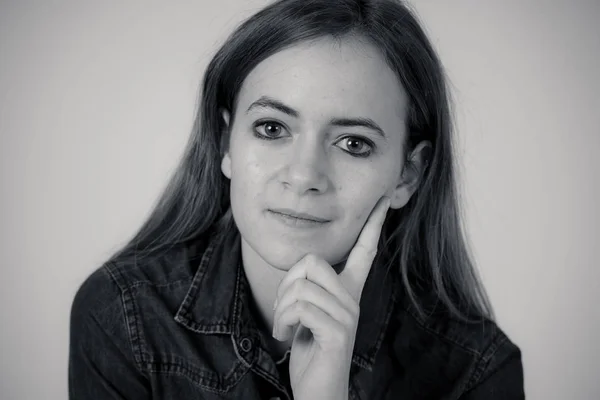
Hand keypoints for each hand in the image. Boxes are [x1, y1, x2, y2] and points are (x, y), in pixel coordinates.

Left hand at [272, 196, 390, 399]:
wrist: (316, 392)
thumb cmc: (309, 352)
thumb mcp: (306, 314)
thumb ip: (309, 290)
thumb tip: (302, 271)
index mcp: (347, 292)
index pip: (365, 251)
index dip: (373, 225)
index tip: (382, 200)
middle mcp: (352, 300)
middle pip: (311, 260)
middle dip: (286, 284)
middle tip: (284, 311)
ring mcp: (348, 316)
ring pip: (301, 285)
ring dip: (281, 309)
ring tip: (286, 327)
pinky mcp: (338, 333)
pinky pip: (301, 307)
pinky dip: (283, 321)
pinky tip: (287, 337)